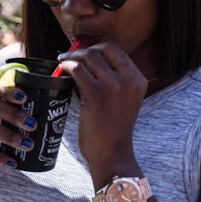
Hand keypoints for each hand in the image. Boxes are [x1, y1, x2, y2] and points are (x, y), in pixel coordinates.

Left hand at [56, 43, 146, 174]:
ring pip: (89, 57)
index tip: (85, 52)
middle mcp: (129, 80)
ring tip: (64, 61)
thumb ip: (116, 80)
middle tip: (71, 55)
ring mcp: (114, 86)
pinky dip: (67, 65)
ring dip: (73, 56)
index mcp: (138, 80)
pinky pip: (78, 70)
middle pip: (103, 50)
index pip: (117, 51)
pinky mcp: (96, 94)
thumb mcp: (124, 100)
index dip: (98, 48)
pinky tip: (61, 69)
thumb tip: (91, 59)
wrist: (112, 153)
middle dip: (84, 50)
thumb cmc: (113, 129)